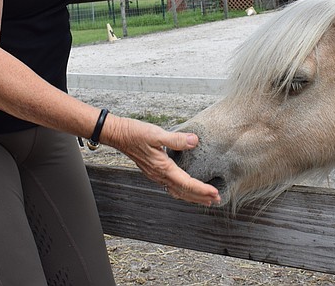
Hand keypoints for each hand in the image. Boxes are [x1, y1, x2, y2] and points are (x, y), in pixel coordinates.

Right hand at [104, 115, 220, 206]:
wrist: (118, 135)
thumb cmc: (135, 133)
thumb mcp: (156, 133)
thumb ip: (176, 139)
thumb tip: (194, 141)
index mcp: (162, 168)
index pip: (186, 184)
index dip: (202, 189)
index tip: (215, 193)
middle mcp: (159, 175)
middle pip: (183, 192)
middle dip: (200, 197)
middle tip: (216, 200)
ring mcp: (155, 175)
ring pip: (177, 192)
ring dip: (192, 197)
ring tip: (205, 199)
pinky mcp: (153, 172)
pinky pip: (170, 187)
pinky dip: (182, 192)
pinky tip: (186, 189)